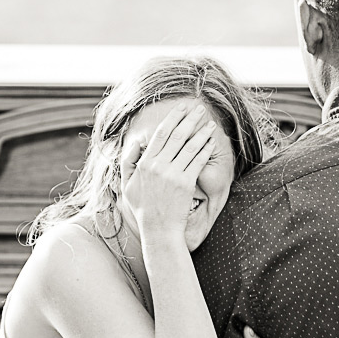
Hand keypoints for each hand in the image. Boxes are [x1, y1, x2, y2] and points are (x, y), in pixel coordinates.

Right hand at [121, 103, 214, 238]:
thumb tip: (135, 142)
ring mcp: (173, 174)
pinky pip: (197, 161)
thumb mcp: (127, 185)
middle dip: (190, 119)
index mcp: (144, 163)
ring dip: (201, 132)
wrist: (158, 229)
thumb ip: (128, 162)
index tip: (181, 109)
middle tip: (199, 109)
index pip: (160, 133)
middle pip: (177, 135)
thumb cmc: (143, 208)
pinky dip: (205, 149)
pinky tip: (211, 141)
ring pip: (190, 146)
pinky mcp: (186, 183)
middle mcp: (158, 165)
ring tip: (210, 123)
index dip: (173, 118)